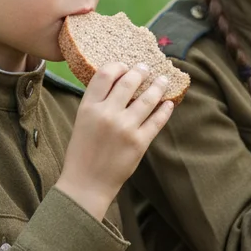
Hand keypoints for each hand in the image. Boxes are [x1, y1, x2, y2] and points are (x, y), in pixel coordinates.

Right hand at [56, 62, 173, 220]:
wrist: (87, 183)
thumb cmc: (82, 152)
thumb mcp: (82, 121)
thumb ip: (98, 103)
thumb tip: (120, 84)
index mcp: (89, 107)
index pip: (105, 74)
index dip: (118, 66)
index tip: (125, 66)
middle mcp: (107, 114)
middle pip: (129, 81)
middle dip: (140, 71)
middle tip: (146, 67)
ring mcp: (125, 128)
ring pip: (147, 98)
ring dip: (158, 86)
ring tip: (163, 80)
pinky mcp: (139, 142)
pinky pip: (157, 120)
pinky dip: (164, 109)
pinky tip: (168, 103)